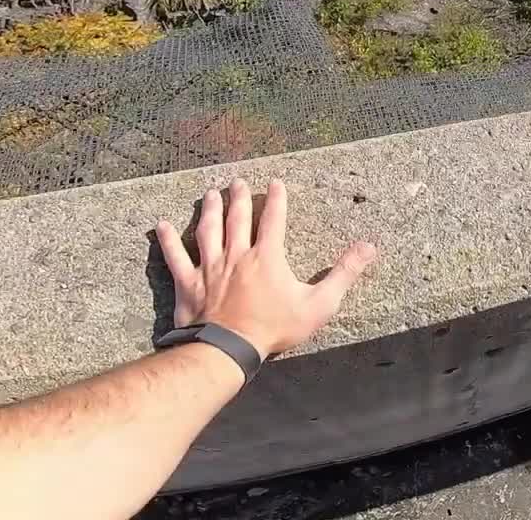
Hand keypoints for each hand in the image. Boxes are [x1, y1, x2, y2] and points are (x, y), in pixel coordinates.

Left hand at [155, 178, 375, 358]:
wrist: (229, 349)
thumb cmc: (275, 328)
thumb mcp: (319, 303)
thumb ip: (344, 273)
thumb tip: (368, 247)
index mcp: (267, 257)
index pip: (274, 219)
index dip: (276, 199)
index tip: (275, 183)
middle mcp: (237, 255)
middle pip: (238, 219)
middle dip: (239, 198)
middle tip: (238, 181)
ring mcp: (210, 268)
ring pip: (209, 230)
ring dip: (210, 210)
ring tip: (211, 193)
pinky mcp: (189, 284)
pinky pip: (176, 257)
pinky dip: (169, 241)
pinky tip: (162, 226)